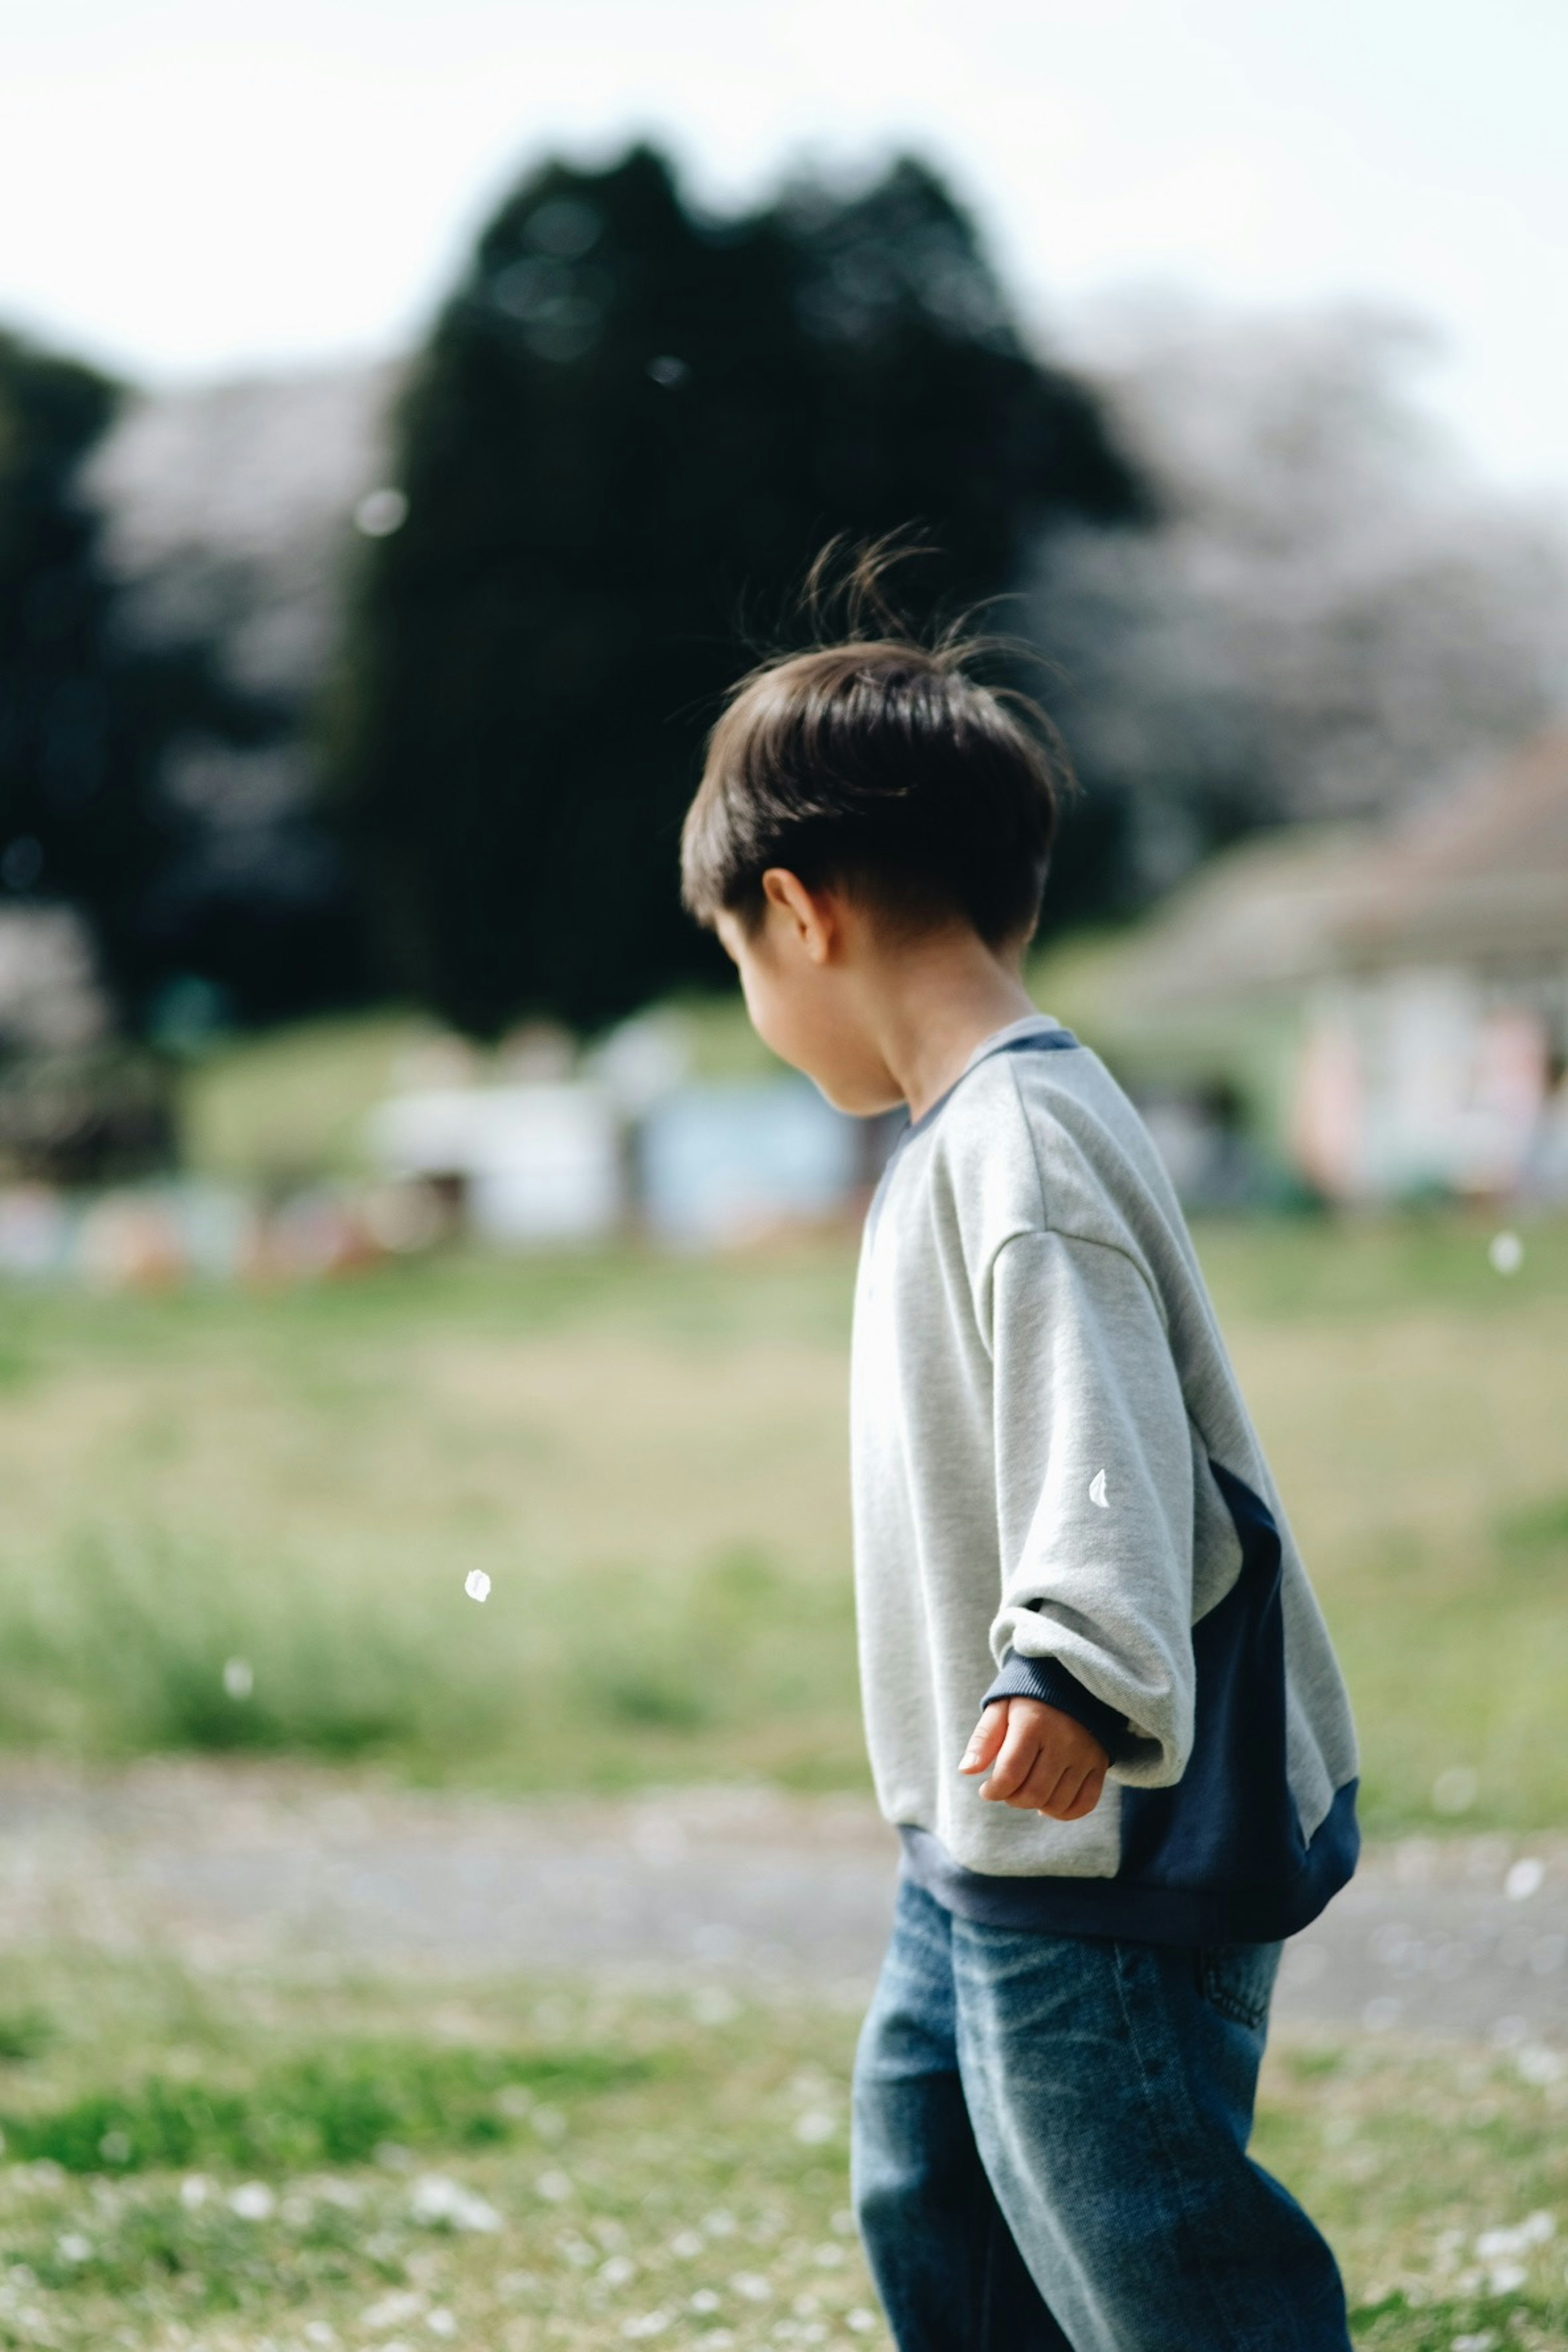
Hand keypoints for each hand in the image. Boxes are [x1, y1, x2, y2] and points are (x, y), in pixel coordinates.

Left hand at [958, 1697, 1108, 1819]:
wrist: (1071, 1680)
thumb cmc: (1027, 1698)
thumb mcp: (1000, 1708)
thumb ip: (983, 1739)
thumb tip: (966, 1771)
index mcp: (1034, 1723)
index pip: (1010, 1774)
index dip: (993, 1790)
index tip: (986, 1789)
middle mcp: (1063, 1740)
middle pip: (1034, 1793)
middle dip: (1012, 1799)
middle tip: (1006, 1789)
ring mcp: (1085, 1753)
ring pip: (1058, 1803)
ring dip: (1035, 1806)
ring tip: (1025, 1790)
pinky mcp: (1100, 1763)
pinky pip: (1085, 1803)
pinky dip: (1064, 1813)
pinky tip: (1048, 1804)